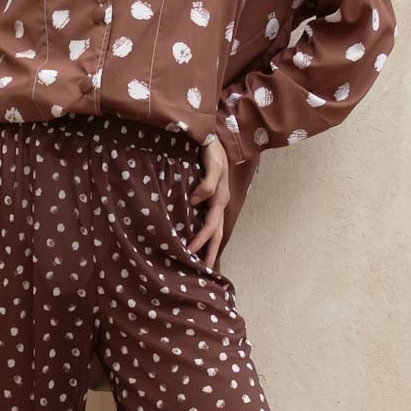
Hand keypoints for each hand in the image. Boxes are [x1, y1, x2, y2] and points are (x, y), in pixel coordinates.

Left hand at [186, 137, 229, 268]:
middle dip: (210, 253)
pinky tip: (196, 240)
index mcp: (220, 199)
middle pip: (216, 234)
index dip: (201, 240)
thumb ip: (207, 183)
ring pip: (213, 230)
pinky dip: (203, 234)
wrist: (211, 137)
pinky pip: (207, 220)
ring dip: (208, 246)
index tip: (190, 252)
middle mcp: (219, 204)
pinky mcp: (209, 198)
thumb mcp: (213, 164)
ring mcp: (215, 202)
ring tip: (201, 262)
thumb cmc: (213, 150)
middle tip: (203, 273)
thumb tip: (195, 202)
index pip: (211, 226)